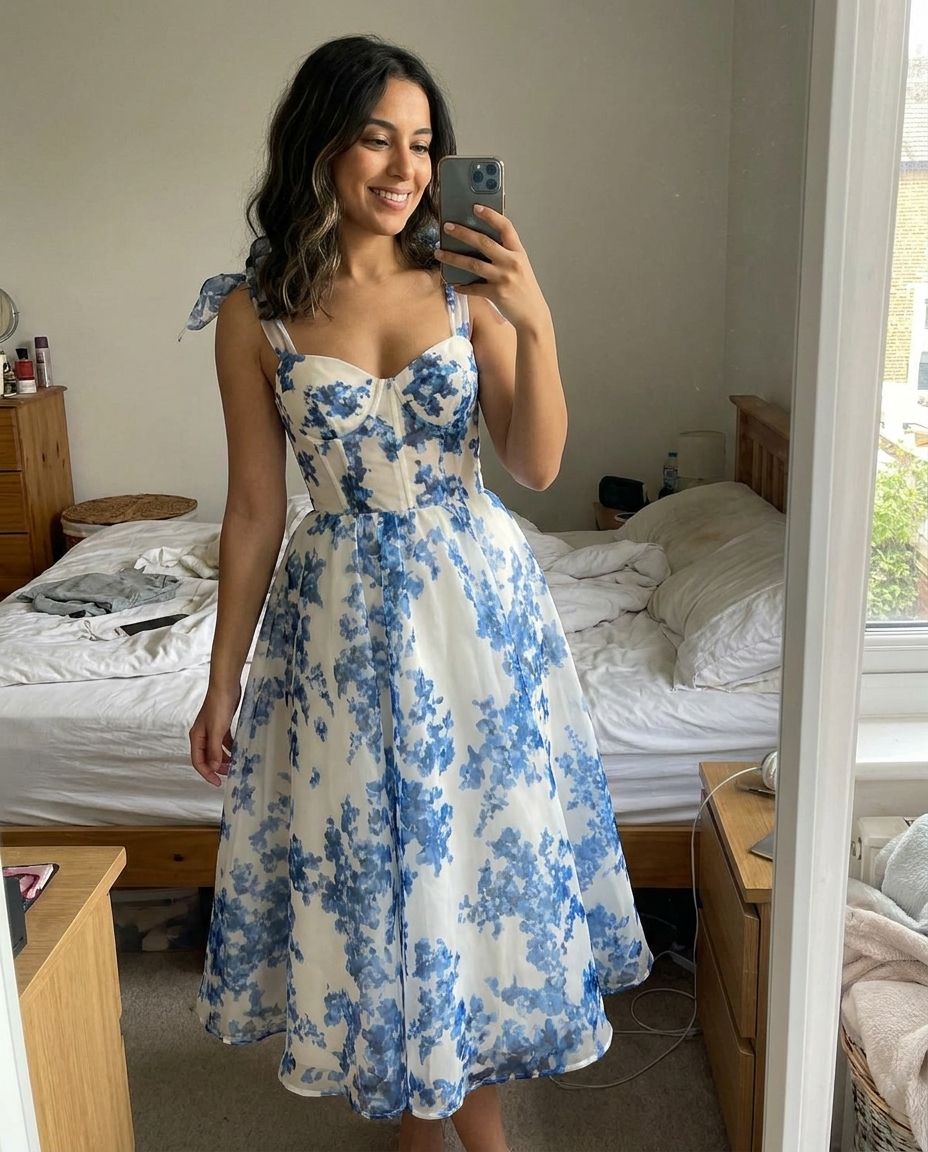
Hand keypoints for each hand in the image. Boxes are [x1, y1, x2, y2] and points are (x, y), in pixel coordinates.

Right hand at [190, 682, 240, 786]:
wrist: (225, 686)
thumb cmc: (219, 707)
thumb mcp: (217, 731)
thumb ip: (214, 750)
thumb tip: (212, 768)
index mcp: (197, 738)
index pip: (198, 762)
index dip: (207, 774)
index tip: (218, 782)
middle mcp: (202, 735)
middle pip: (206, 757)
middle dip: (216, 767)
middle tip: (230, 773)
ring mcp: (211, 730)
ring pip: (216, 750)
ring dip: (224, 758)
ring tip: (235, 764)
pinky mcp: (221, 724)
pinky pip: (224, 741)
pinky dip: (229, 748)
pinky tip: (238, 751)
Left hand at [435, 205, 549, 331]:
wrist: (533, 315)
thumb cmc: (525, 290)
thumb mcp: (521, 267)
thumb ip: (506, 255)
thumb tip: (481, 244)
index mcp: (518, 253)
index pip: (505, 227)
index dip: (490, 215)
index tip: (475, 207)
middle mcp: (511, 263)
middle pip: (483, 242)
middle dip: (463, 233)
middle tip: (447, 227)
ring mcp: (503, 278)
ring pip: (473, 264)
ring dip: (453, 258)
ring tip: (439, 253)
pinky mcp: (496, 294)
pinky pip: (473, 288)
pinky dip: (462, 287)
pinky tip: (453, 284)